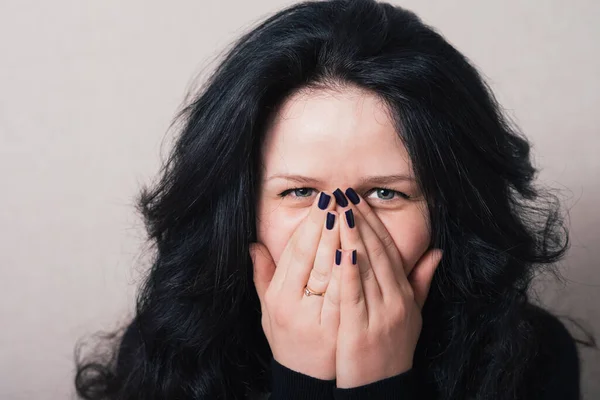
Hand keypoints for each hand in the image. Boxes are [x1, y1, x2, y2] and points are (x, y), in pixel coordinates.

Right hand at [250, 192, 340, 379]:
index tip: (321, 202)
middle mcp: (293, 305)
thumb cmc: (290, 340)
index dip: (309, 225)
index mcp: (279, 297)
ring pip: (327, 270)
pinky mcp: (337, 328)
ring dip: (340, 238)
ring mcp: (315, 317)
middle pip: (311, 255)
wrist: (310, 381)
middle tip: (338, 196)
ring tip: (350, 211)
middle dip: (325, 223)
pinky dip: (350, 270)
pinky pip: (344, 293)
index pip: (295, 252)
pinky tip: (358, 248)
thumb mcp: (269, 311)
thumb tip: (254, 245)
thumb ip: (263, 277)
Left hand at [333, 189, 442, 387]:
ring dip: (352, 236)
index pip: (388, 250)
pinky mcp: (362, 330)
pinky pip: (355, 295)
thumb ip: (421, 283)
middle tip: (344, 193)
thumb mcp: (414, 315)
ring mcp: (380, 315)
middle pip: (377, 252)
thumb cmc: (394, 349)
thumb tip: (437, 252)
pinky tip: (340, 249)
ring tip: (338, 210)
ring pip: (366, 268)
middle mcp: (395, 300)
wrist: (383, 389)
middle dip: (360, 220)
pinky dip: (349, 271)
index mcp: (404, 294)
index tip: (358, 199)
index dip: (373, 222)